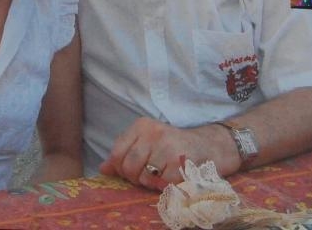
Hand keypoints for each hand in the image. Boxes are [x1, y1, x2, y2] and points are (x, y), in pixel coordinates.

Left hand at [99, 118, 227, 189]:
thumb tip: (103, 169)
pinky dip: (164, 185)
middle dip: (134, 177)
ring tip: (161, 174)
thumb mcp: (148, 142)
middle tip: (147, 175)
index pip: (117, 152)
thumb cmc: (174, 146)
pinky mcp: (178, 162)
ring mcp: (166, 146)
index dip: (120, 167)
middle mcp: (153, 132)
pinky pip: (160, 183)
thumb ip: (125, 153)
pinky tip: (172, 176)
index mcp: (142, 125)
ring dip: (150, 182)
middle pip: (128, 165)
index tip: (131, 170)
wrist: (209, 145)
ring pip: (143, 176)